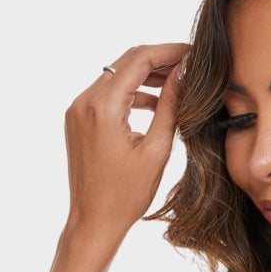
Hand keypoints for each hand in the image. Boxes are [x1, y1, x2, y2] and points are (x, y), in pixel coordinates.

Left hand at [63, 43, 187, 244]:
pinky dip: (130, 92)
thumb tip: (182, 75)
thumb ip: (170, 107)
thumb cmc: (126, 195)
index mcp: (103, 107)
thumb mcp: (156, 150)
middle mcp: (84, 102)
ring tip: (176, 83)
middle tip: (188, 64)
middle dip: (158, 59)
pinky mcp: (77, 120)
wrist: (93, 221)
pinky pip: (106, 94)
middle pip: (125, 62)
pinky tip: (152, 104)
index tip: (193, 53)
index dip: (168, 51)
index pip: (138, 60)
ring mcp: (77, 110)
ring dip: (144, 76)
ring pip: (115, 76)